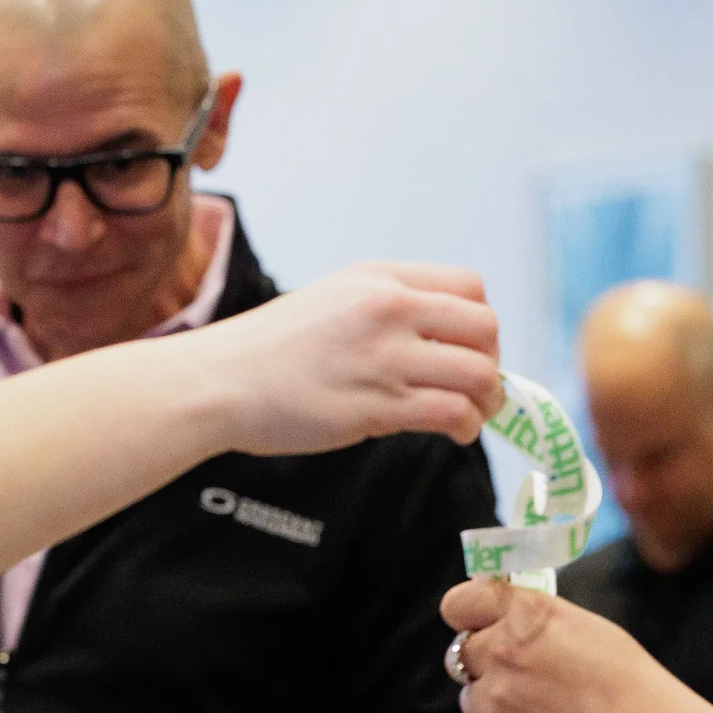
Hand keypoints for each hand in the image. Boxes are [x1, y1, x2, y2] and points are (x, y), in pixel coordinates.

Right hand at [186, 262, 501, 456]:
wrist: (219, 381)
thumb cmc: (273, 349)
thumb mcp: (334, 299)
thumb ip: (388, 307)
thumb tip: (444, 338)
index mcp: (380, 279)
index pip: (470, 287)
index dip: (480, 323)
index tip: (468, 350)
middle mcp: (388, 309)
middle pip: (485, 328)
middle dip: (493, 362)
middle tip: (478, 388)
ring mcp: (384, 357)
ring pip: (478, 374)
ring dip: (487, 401)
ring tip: (471, 416)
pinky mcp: (376, 405)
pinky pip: (453, 412)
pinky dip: (466, 427)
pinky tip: (454, 433)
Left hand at [441, 579, 712, 712]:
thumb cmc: (629, 680)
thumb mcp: (585, 626)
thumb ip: (535, 619)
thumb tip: (505, 619)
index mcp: (523, 616)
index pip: (458, 602)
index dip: (467, 613)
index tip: (478, 622)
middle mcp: (500, 654)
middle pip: (461, 655)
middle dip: (485, 663)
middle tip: (522, 675)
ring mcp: (495, 704)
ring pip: (474, 700)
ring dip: (497, 703)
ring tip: (545, 712)